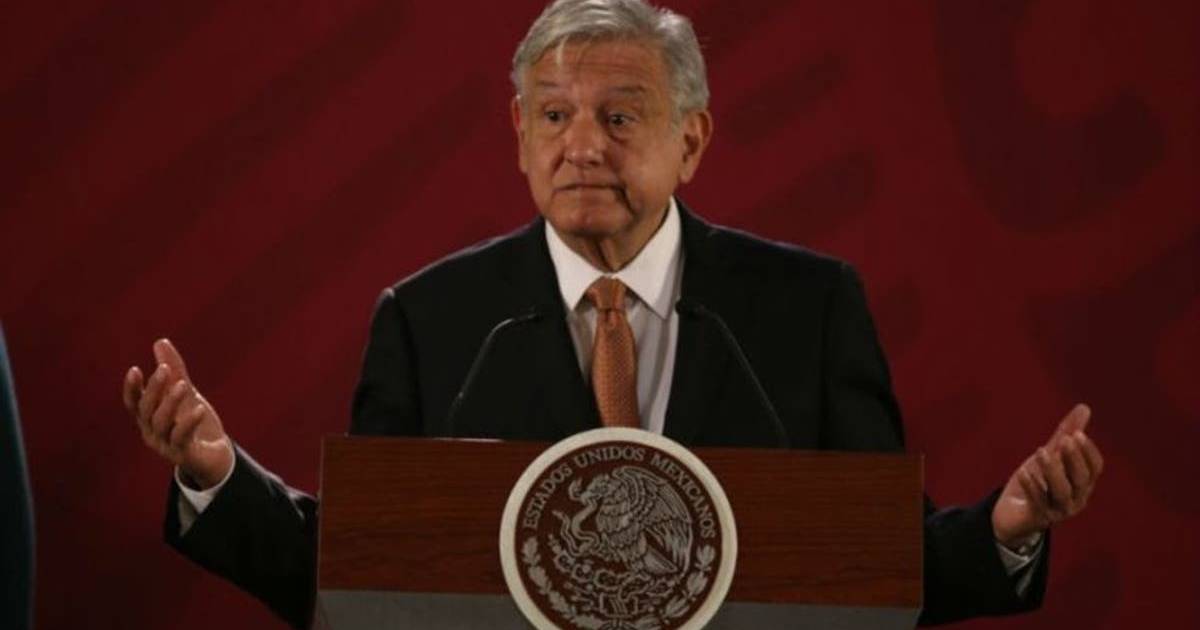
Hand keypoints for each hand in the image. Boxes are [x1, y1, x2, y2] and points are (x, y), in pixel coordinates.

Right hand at [122, 338, 233, 488]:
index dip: (132, 388)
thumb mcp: (185, 393)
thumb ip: (174, 370)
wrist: (214, 455)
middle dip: (154, 388)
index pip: (133, 403)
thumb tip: (160, 341)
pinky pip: (182, 438)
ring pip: (162, 423)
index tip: (135, 369)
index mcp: (149, 418)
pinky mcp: (183, 454)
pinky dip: (189, 422)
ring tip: (183, 385)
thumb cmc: (194, 423)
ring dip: (170, 402)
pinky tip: (199, 408)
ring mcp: (165, 446)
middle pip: (147, 410)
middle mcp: (152, 432)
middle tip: (164, 368)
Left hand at [992, 403, 1103, 549]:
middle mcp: (1076, 499)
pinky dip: (1032, 486)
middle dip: (1074, 459)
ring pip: (1062, 492)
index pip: (1095, 468)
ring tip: (1041, 451)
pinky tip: (1023, 472)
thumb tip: (1084, 407)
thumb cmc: (1036, 481)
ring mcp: (1059, 511)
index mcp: (1083, 483)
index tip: (1077, 434)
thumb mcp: (1050, 455)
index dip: (1088, 452)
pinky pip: (1038, 502)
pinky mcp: (1039, 518)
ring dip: (1053, 470)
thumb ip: (1065, 434)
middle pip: (1082, 479)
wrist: (1011, 512)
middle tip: (1064, 439)